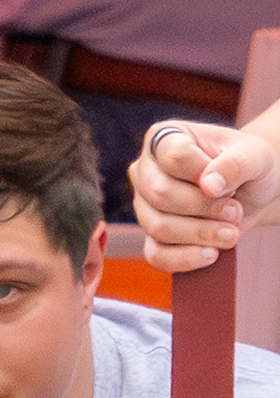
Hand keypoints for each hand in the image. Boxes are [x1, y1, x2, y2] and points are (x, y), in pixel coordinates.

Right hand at [130, 118, 275, 271]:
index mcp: (164, 138)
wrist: (251, 190)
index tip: (230, 184)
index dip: (203, 174)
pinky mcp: (151, 236)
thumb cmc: (248, 165)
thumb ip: (236, 164)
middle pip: (161, 195)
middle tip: (235, 211)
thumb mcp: (255, 156)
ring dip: (201, 234)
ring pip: (159, 227)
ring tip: (232, 232)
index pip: (173, 156)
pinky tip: (211, 254)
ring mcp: (144, 206)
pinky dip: (184, 259)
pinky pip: (155, 255)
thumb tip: (209, 185)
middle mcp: (145, 171)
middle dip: (204, 209)